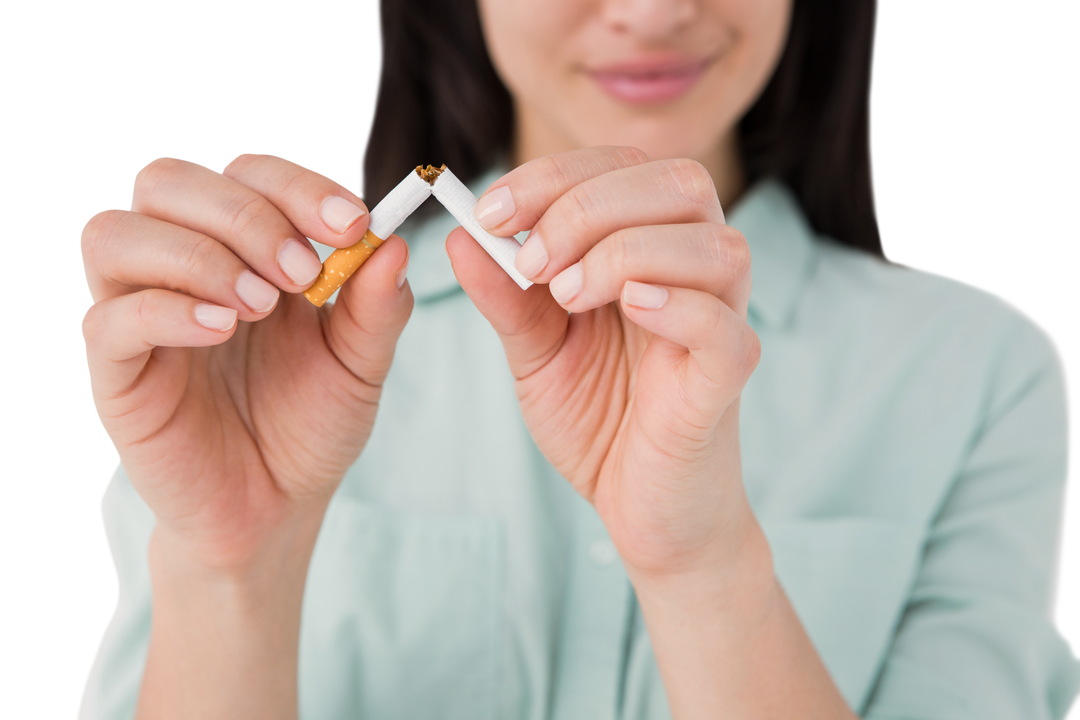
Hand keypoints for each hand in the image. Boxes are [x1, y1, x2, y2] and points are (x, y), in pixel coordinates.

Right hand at [79, 151, 412, 569]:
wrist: (275, 508)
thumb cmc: (309, 425)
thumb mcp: (359, 364)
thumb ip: (376, 306)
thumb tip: (392, 242)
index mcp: (243, 250)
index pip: (246, 173)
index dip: (295, 185)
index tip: (352, 224)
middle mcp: (182, 267)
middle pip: (168, 181)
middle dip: (244, 213)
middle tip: (300, 272)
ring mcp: (139, 314)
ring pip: (115, 233)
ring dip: (197, 254)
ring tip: (258, 307)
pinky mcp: (116, 371)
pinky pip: (109, 317)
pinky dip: (164, 310)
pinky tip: (220, 331)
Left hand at [447, 146, 759, 577]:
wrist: (641, 510)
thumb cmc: (600, 421)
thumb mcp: (535, 353)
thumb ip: (505, 297)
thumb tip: (459, 235)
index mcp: (652, 248)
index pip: (621, 168)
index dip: (552, 175)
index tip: (488, 212)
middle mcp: (697, 272)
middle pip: (677, 182)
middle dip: (586, 205)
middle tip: (530, 262)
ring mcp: (723, 321)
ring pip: (713, 245)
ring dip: (625, 252)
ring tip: (568, 297)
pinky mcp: (727, 378)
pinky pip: (722, 325)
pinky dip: (676, 306)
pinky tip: (628, 310)